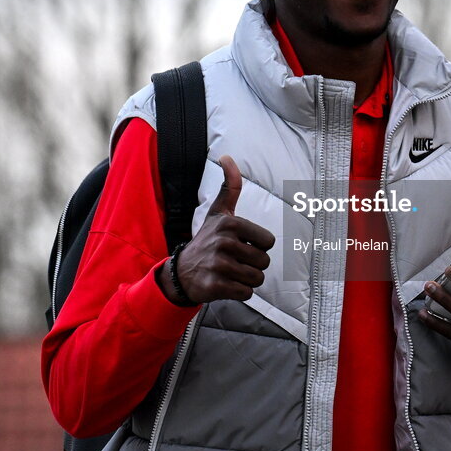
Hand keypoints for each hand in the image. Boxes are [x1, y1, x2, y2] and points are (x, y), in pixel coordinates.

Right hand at [158, 155, 274, 304]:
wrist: (182, 272)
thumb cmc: (207, 240)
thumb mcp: (219, 212)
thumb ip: (229, 186)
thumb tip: (227, 157)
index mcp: (230, 224)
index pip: (268, 242)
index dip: (259, 247)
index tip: (242, 245)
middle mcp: (224, 242)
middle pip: (264, 262)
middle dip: (253, 265)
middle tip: (235, 261)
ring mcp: (219, 265)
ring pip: (257, 279)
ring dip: (247, 279)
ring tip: (231, 272)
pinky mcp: (215, 286)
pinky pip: (246, 293)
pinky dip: (239, 292)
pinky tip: (226, 284)